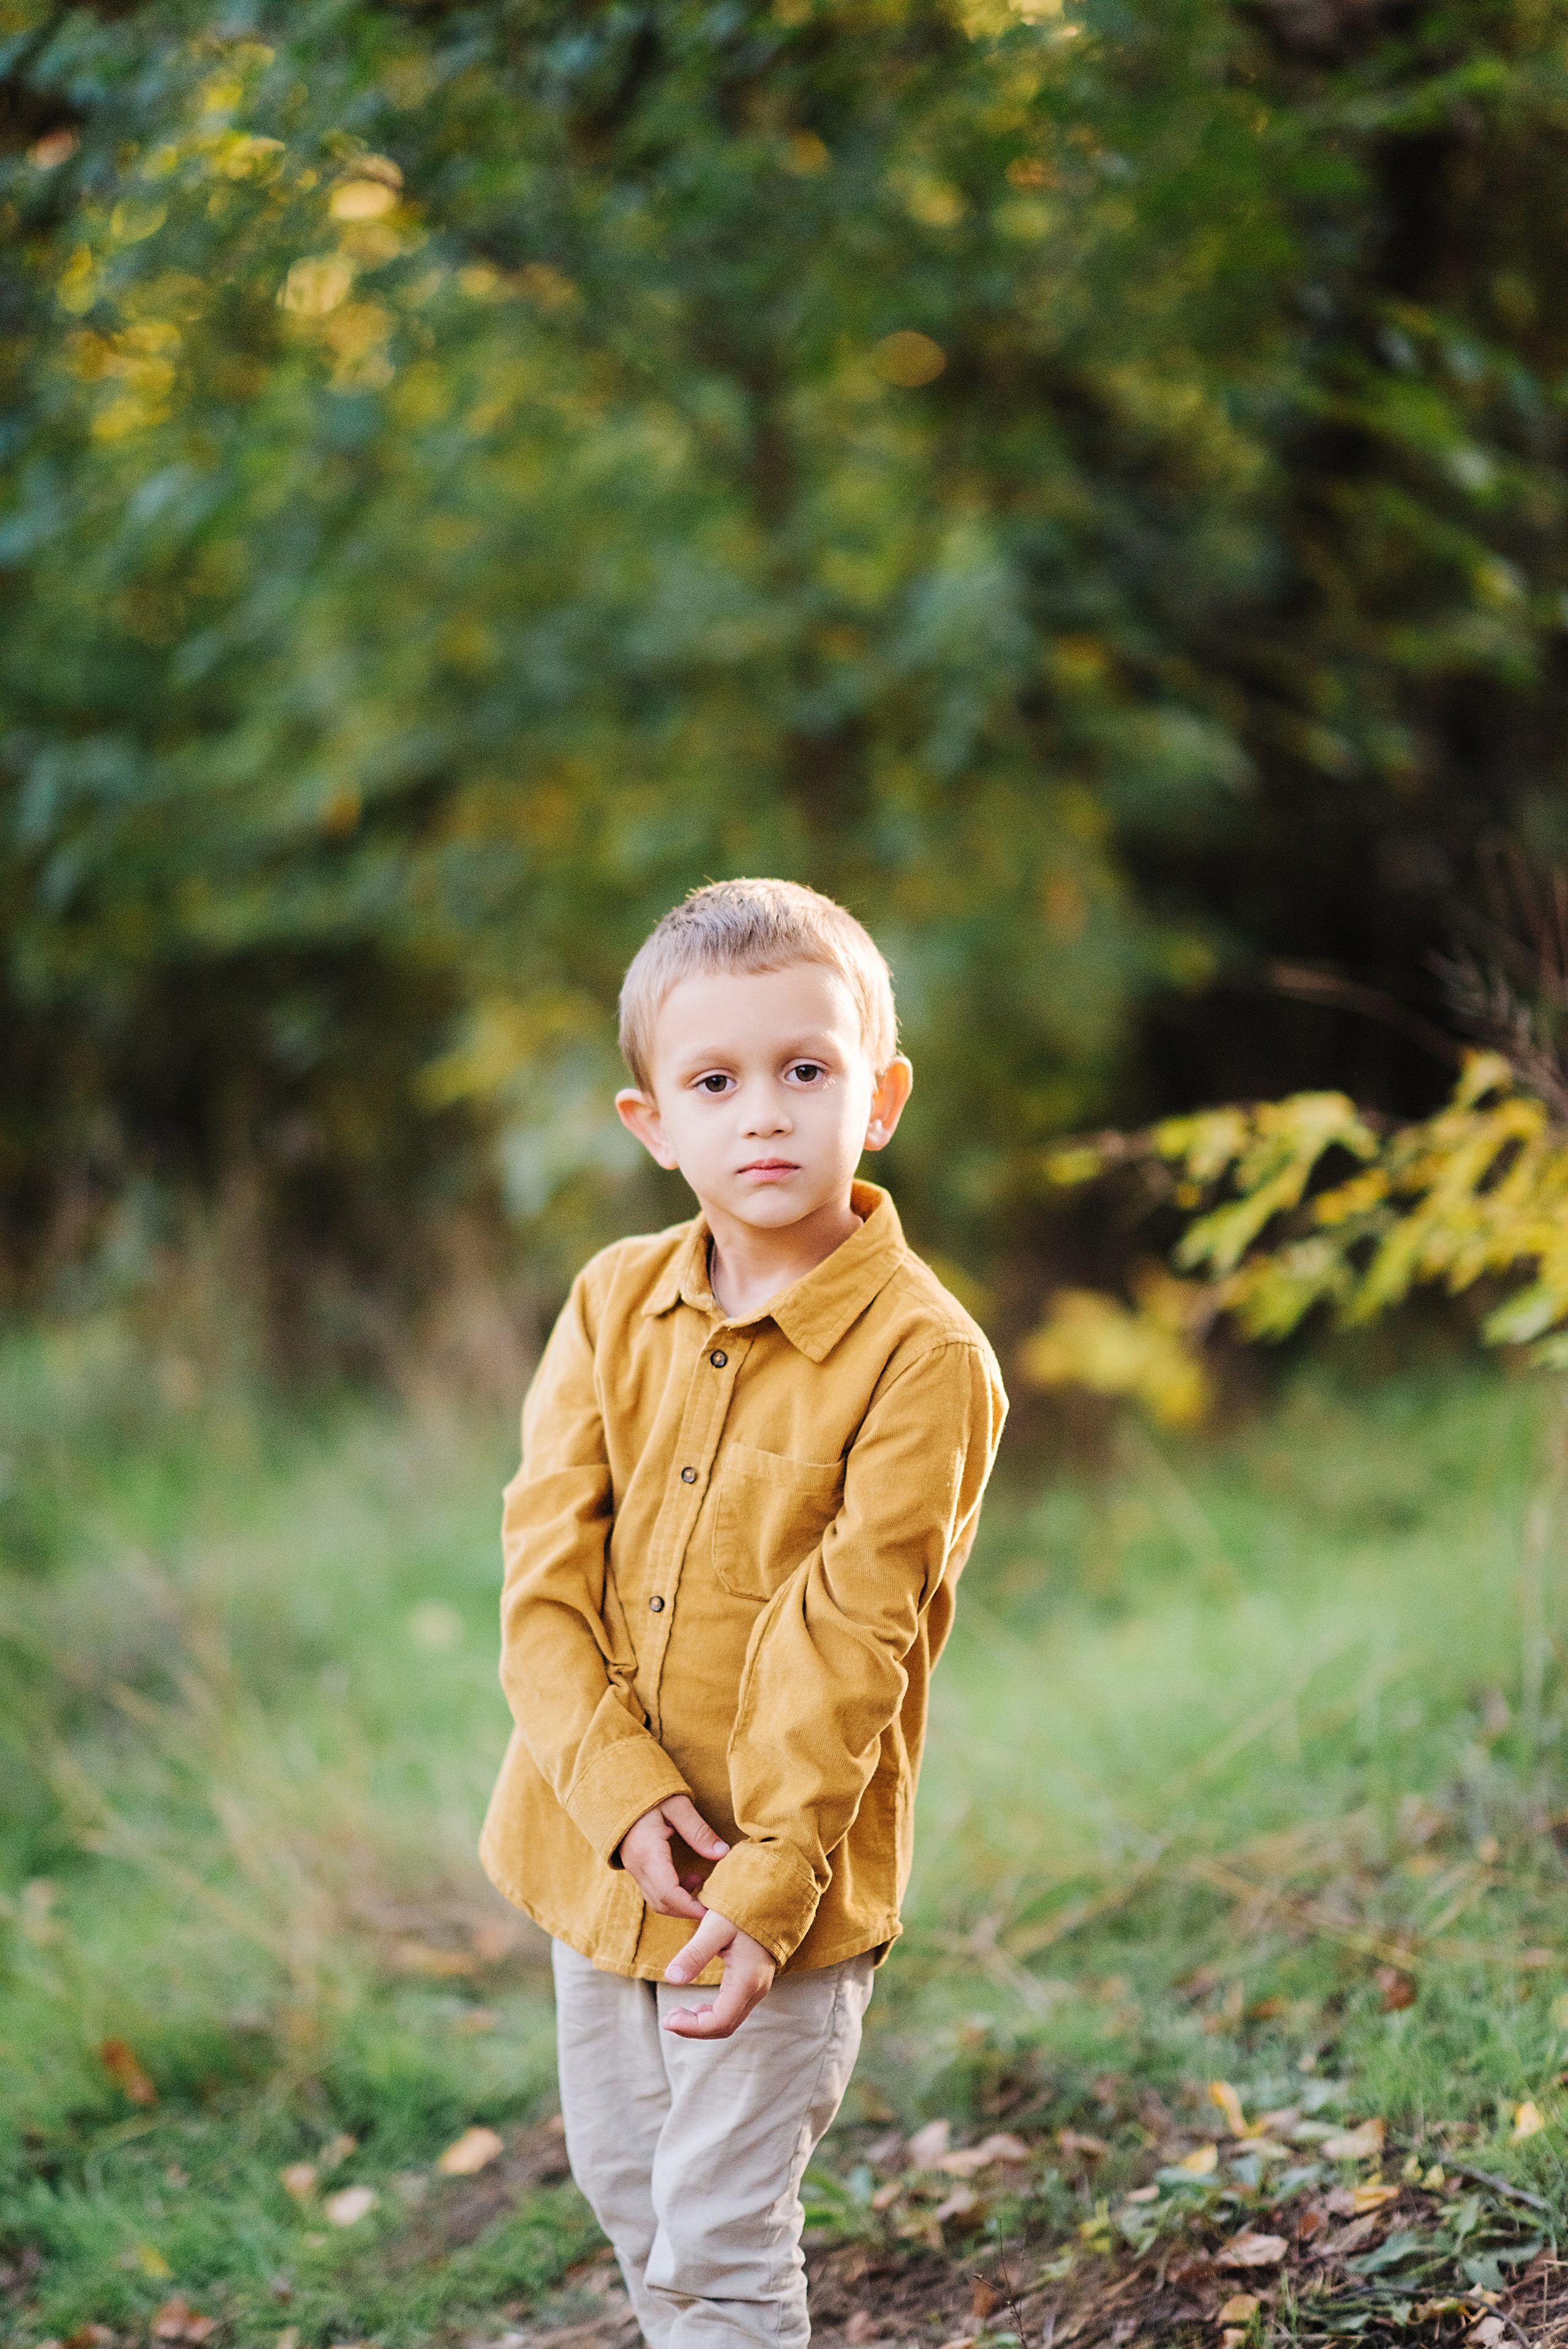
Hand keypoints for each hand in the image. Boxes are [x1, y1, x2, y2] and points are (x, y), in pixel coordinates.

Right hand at [618, 1796, 728, 1920]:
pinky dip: (673, 1895)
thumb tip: (723, 1853)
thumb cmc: (649, 1792)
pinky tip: (690, 1880)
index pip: (667, 1893)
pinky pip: (653, 1892)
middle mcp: (637, 1867)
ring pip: (656, 1901)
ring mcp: (634, 1869)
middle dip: (688, 1910)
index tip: (712, 1910)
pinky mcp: (636, 1868)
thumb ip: (699, 1831)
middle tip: (714, 1905)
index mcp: (647, 1852)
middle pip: (662, 1903)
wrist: (618, 1787)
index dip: (690, 1907)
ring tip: (703, 1885)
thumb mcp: (677, 1805)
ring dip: (680, 1904)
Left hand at [662, 1908, 775, 2038]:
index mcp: (746, 1980)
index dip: (692, 2027)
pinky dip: (713, 2014)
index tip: (667, 2019)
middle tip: (668, 2018)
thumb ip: (694, 1953)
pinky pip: (733, 2010)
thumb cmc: (742, 1909)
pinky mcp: (754, 1982)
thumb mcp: (715, 1927)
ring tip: (677, 2014)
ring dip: (702, 2023)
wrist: (771, 1897)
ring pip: (729, 2021)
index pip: (719, 2021)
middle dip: (694, 2028)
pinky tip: (697, 2007)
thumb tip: (672, 1978)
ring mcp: (758, 1987)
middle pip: (725, 2026)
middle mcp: (756, 1990)